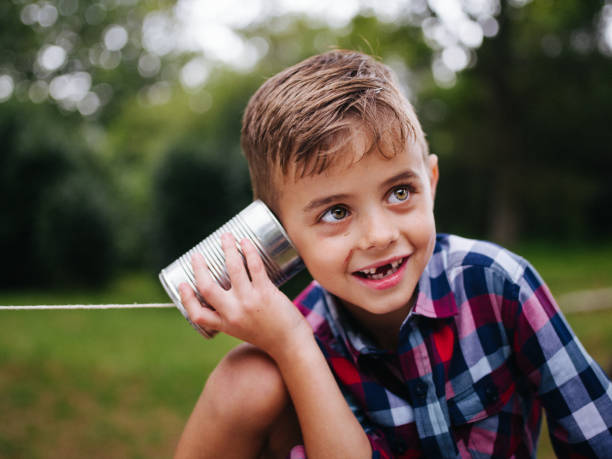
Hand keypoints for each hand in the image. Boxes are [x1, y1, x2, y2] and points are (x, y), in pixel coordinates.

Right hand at [179, 233, 310, 356]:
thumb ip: (233, 315)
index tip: (182, 283)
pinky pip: (254, 266)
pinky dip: (248, 250)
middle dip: (199, 267)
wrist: (291, 345)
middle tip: (197, 254)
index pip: (197, 314)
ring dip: (227, 248)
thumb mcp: (243, 330)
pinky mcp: (265, 292)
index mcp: (225, 324)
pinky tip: (245, 242)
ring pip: (232, 269)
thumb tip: (229, 291)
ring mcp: (249, 301)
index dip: (186, 298)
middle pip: (207, 287)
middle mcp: (233, 313)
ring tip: (226, 236)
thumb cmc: (269, 335)